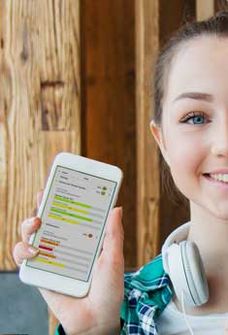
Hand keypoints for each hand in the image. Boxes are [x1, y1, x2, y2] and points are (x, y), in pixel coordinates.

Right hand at [13, 191, 123, 334]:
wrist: (96, 320)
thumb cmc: (109, 290)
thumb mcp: (113, 259)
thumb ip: (114, 235)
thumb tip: (116, 207)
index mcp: (82, 238)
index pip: (70, 213)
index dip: (63, 197)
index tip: (59, 182)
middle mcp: (64, 244)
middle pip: (48, 219)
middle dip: (42, 204)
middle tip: (44, 196)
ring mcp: (50, 257)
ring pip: (31, 234)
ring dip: (28, 225)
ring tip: (37, 223)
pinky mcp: (40, 272)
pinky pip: (23, 258)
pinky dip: (22, 251)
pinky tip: (32, 251)